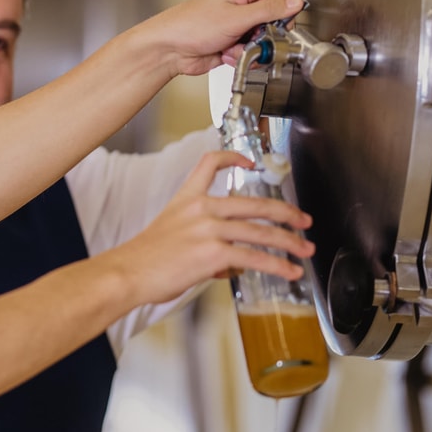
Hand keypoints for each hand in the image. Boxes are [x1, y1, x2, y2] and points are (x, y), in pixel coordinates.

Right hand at [99, 150, 314, 305]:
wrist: (127, 273)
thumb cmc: (145, 260)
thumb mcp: (173, 235)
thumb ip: (205, 240)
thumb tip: (232, 263)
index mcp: (188, 198)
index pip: (211, 163)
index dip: (234, 159)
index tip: (250, 163)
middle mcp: (202, 208)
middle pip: (255, 203)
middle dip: (286, 212)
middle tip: (303, 220)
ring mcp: (209, 230)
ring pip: (261, 231)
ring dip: (289, 242)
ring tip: (304, 249)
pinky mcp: (214, 253)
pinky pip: (255, 258)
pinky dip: (278, 266)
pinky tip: (289, 271)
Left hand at [133, 0, 302, 78]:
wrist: (170, 48)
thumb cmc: (192, 26)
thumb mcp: (236, 17)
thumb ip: (270, 10)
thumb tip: (296, 2)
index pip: (282, 3)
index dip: (280, 22)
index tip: (272, 33)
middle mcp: (245, 3)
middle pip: (274, 25)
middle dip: (262, 40)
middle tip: (246, 42)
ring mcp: (240, 23)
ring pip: (263, 42)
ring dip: (249, 51)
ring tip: (231, 47)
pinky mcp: (235, 41)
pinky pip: (251, 53)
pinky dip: (240, 57)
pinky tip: (225, 53)